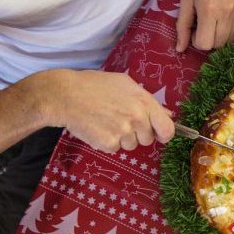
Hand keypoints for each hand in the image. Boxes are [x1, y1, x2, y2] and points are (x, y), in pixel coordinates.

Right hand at [39, 70, 174, 152]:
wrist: (66, 95)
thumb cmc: (95, 86)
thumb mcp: (125, 84)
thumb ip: (147, 100)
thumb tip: (166, 114)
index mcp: (144, 102)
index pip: (167, 129)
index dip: (163, 133)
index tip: (157, 134)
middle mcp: (137, 118)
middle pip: (148, 139)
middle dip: (137, 134)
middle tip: (120, 120)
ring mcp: (123, 132)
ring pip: (131, 145)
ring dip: (121, 138)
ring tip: (106, 121)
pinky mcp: (109, 143)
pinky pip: (115, 149)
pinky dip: (107, 142)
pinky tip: (97, 128)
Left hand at [176, 0, 233, 51]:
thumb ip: (182, 24)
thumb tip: (180, 49)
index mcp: (209, 10)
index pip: (205, 44)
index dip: (198, 41)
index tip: (197, 29)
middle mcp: (228, 13)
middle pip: (219, 44)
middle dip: (210, 38)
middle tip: (206, 23)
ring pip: (232, 37)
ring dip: (222, 32)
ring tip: (217, 14)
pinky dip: (233, 22)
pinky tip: (229, 6)